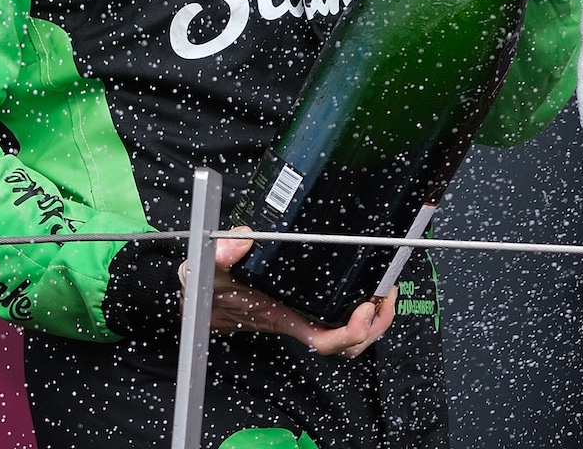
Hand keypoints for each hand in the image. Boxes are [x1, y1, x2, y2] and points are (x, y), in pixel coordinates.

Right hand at [178, 227, 395, 357]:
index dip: (351, 333)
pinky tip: (364, 285)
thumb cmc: (203, 288)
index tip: (365, 308)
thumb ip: (220, 253)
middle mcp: (298, 319)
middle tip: (386, 292)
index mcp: (281, 316)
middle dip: (376, 324)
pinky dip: (361, 306)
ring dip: (375, 318)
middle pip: (349, 343)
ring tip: (384, 289)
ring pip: (350, 333)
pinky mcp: (305, 303)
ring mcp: (304, 313)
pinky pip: (340, 316)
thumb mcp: (205, 267)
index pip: (323, 339)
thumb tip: (243, 239)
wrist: (196, 296)